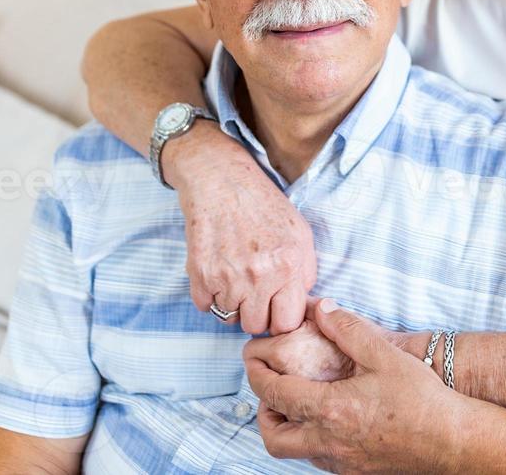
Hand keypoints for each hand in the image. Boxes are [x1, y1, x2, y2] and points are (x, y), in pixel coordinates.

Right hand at [174, 128, 316, 334]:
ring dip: (232, 303)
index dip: (281, 318)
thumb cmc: (263, 204)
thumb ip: (305, 272)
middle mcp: (258, 276)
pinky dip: (209, 295)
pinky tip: (217, 271)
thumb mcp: (300, 233)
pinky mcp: (200, 274)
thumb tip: (299, 303)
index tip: (275, 307)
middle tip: (254, 291)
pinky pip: (205, 306)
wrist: (221, 180)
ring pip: (229, 318)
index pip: (287, 323)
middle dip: (256, 312)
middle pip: (256, 326)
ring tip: (235, 275)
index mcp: (288, 266)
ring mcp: (227, 277)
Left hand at [245, 298, 464, 473]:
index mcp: (330, 410)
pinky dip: (311, 439)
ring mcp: (341, 462)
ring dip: (287, 427)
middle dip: (263, 411)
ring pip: (294, 451)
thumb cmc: (421, 398)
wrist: (452, 441)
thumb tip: (321, 308)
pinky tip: (328, 419)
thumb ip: (348, 329)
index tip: (252, 359)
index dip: (257, 374)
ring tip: (297, 403)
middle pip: (273, 436)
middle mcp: (328, 442)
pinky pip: (318, 458)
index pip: (274, 393)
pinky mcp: (355, 472)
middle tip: (270, 388)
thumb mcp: (384, 354)